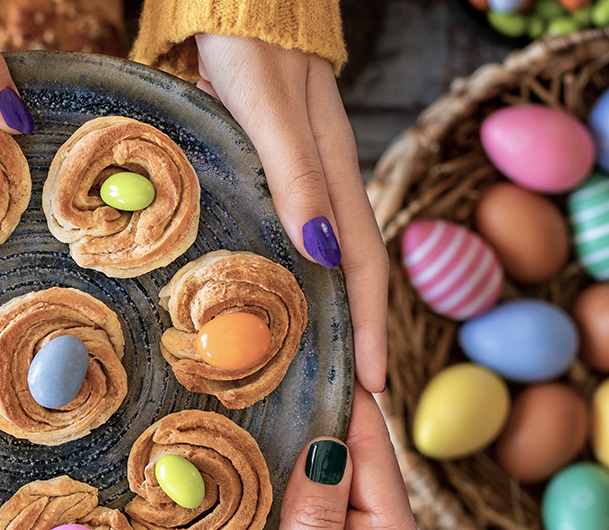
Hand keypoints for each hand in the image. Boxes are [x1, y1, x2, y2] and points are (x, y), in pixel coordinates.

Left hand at [194, 34, 387, 394]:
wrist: (237, 1)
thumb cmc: (251, 47)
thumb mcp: (267, 110)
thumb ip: (295, 175)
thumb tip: (319, 253)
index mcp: (333, 172)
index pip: (362, 264)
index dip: (368, 326)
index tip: (371, 386)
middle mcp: (323, 183)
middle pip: (347, 276)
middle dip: (353, 341)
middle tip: (350, 410)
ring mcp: (297, 179)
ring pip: (317, 264)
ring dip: (320, 321)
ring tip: (313, 378)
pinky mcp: (268, 173)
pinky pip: (286, 242)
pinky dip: (288, 286)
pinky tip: (271, 312)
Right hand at [276, 390, 429, 529]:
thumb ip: (314, 516)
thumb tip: (324, 448)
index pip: (374, 455)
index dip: (350, 405)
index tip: (327, 361)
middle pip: (361, 463)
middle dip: (327, 421)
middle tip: (288, 377)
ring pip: (342, 481)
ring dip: (310, 449)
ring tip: (276, 405)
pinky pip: (327, 504)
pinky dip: (304, 480)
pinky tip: (274, 457)